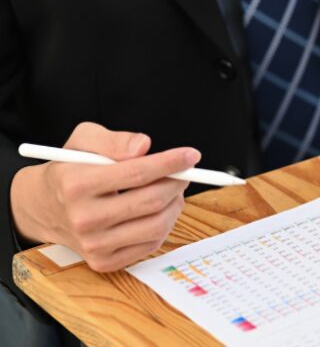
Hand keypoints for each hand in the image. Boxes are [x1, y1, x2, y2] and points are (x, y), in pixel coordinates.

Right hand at [10, 122, 197, 271]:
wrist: (43, 207)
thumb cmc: (71, 168)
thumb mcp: (84, 141)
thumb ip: (114, 140)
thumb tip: (144, 146)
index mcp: (76, 185)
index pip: (137, 173)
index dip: (170, 163)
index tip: (192, 155)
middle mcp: (83, 218)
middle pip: (151, 201)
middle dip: (178, 183)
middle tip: (186, 172)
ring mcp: (93, 245)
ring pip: (156, 225)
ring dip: (175, 204)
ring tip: (171, 190)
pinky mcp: (103, 262)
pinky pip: (151, 244)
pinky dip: (165, 224)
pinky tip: (159, 210)